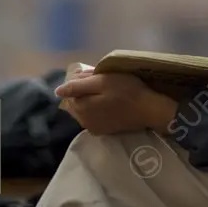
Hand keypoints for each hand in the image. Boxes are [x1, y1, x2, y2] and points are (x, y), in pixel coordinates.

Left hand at [56, 72, 177, 135]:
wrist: (149, 109)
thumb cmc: (127, 91)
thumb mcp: (102, 81)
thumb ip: (78, 86)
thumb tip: (58, 91)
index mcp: (81, 108)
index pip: (69, 92)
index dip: (80, 81)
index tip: (94, 75)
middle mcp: (83, 122)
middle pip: (76, 102)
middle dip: (84, 91)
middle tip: (102, 82)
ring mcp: (94, 128)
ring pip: (84, 109)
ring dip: (91, 99)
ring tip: (107, 91)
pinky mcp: (104, 131)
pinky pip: (93, 116)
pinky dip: (97, 108)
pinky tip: (109, 103)